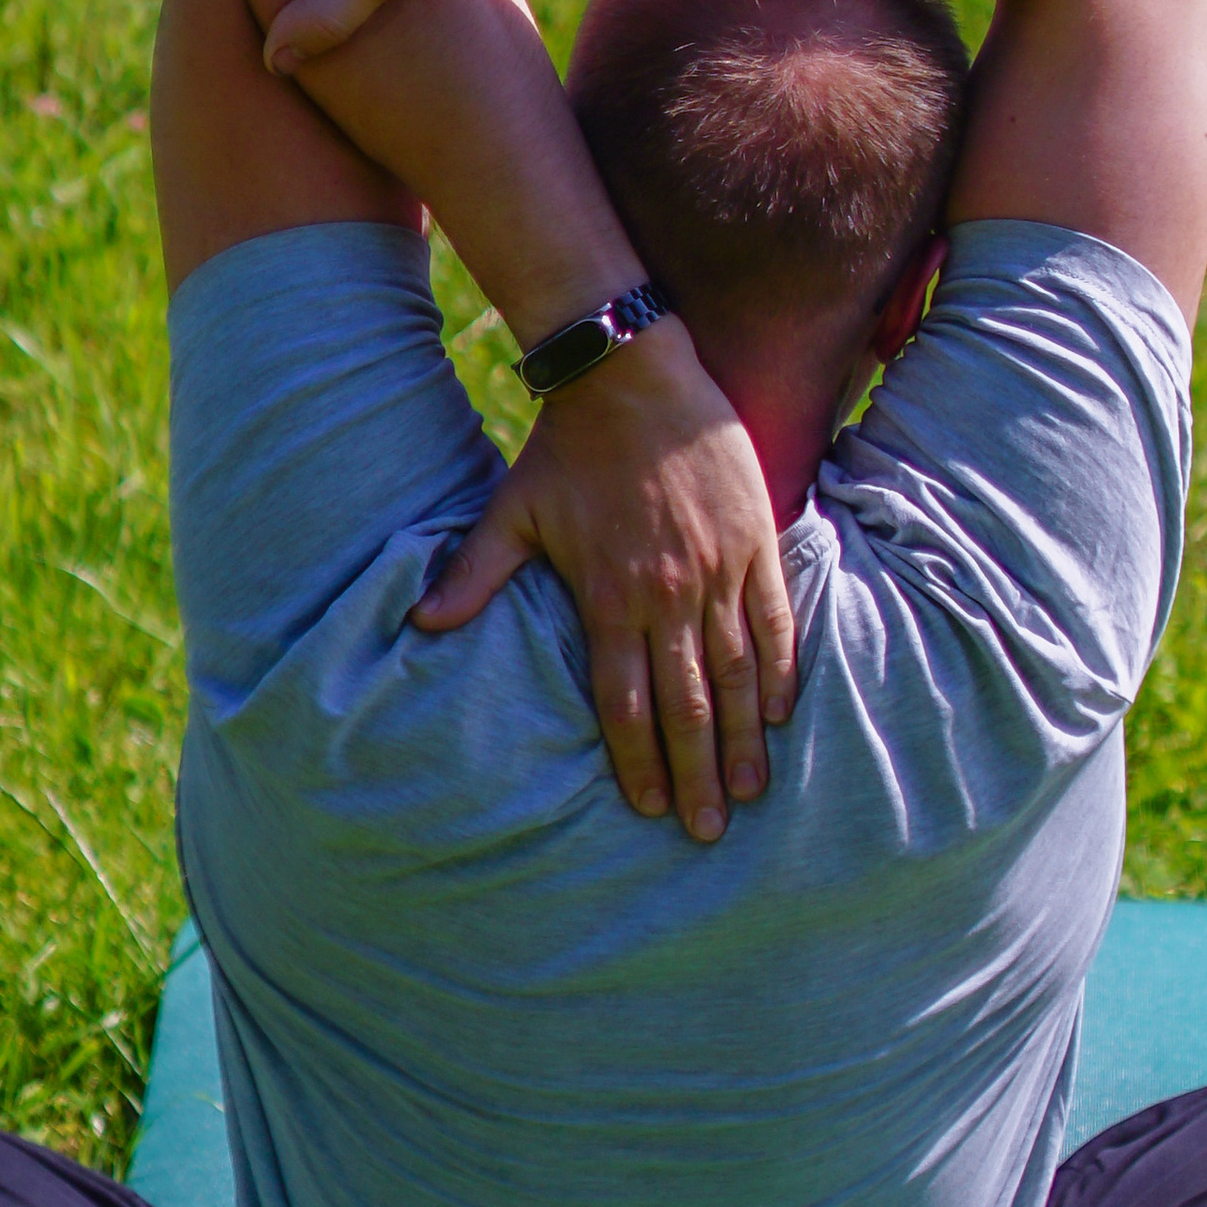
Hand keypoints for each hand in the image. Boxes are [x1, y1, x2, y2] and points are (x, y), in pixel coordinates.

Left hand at [412, 321, 797, 837]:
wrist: (635, 374)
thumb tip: (423, 625)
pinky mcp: (755, 543)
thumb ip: (474, 574)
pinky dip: (782, 672)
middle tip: (708, 832)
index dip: (640, 764)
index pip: (627, 705)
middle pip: (689, 707)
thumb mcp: (513, 512)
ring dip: (747, 740)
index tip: (650, 810)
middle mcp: (669, 595)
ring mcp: (719, 571)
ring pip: (740, 676)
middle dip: (699, 775)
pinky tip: (783, 715)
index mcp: (610, 598)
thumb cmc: (569, 448)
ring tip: (752, 791)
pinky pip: (775, 622)